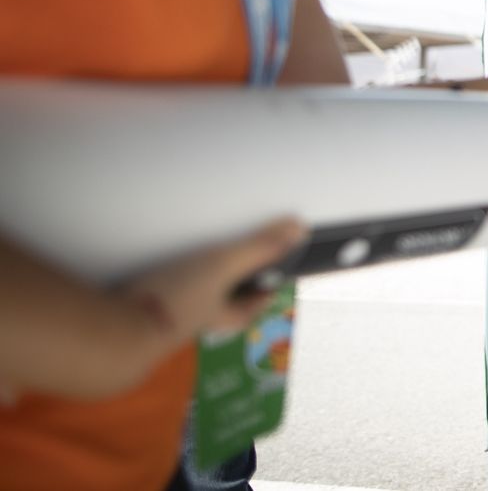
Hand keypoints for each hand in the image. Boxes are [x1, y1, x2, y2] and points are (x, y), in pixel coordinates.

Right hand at [80, 218, 307, 396]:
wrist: (113, 332)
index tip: (270, 288)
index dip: (261, 299)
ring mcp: (158, 320)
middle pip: (214, 311)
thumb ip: (258, 248)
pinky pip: (148, 302)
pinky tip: (140, 278)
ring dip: (186, 291)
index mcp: (217, 315)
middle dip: (223, 297)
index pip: (246, 311)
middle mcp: (190, 322)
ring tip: (184, 271)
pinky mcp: (129, 315)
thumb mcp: (222, 266)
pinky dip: (150, 289)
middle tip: (227, 279)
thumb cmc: (173, 302)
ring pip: (181, 306)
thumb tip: (298, 231)